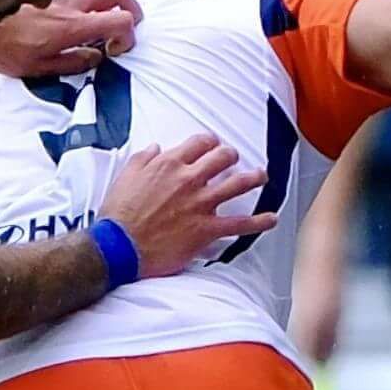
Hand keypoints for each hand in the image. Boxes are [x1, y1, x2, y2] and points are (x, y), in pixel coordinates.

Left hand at [0, 0, 141, 81]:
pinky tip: (77, 16)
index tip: (114, 50)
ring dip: (110, 3)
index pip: (122, 20)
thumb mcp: (34, 68)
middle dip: (132, 9)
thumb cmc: (0, 46)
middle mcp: (71, 3)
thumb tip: (96, 58)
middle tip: (122, 29)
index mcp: (72, 26)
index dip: (129, 36)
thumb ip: (70, 63)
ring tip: (100, 24)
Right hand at [99, 130, 265, 277]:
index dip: (210, 142)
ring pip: (239, 183)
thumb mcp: (125, 177)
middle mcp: (189, 179)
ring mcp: (201, 204)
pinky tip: (271, 218)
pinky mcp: (208, 228)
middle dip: (232, 156)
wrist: (119, 247)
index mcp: (169, 164)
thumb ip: (143, 159)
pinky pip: (241, 224)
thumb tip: (156, 148)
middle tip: (233, 160)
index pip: (200, 142)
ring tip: (261, 176)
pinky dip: (260, 222)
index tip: (211, 146)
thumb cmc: (119, 214)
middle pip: (224, 157)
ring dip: (254, 178)